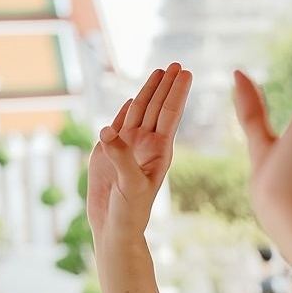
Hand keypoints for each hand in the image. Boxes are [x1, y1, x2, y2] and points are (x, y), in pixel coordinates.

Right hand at [87, 63, 191, 238]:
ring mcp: (128, 148)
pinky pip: (119, 126)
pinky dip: (125, 111)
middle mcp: (146, 145)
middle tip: (176, 64)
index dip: (176, 92)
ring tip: (158, 73)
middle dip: (166, 86)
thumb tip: (107, 130)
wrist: (115, 228)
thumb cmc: (130, 211)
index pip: (169, 114)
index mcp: (159, 150)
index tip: (185, 72)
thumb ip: (120, 157)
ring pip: (139, 113)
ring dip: (148, 93)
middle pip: (157, 108)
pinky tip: (131, 100)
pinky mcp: (109, 154)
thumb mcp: (129, 184)